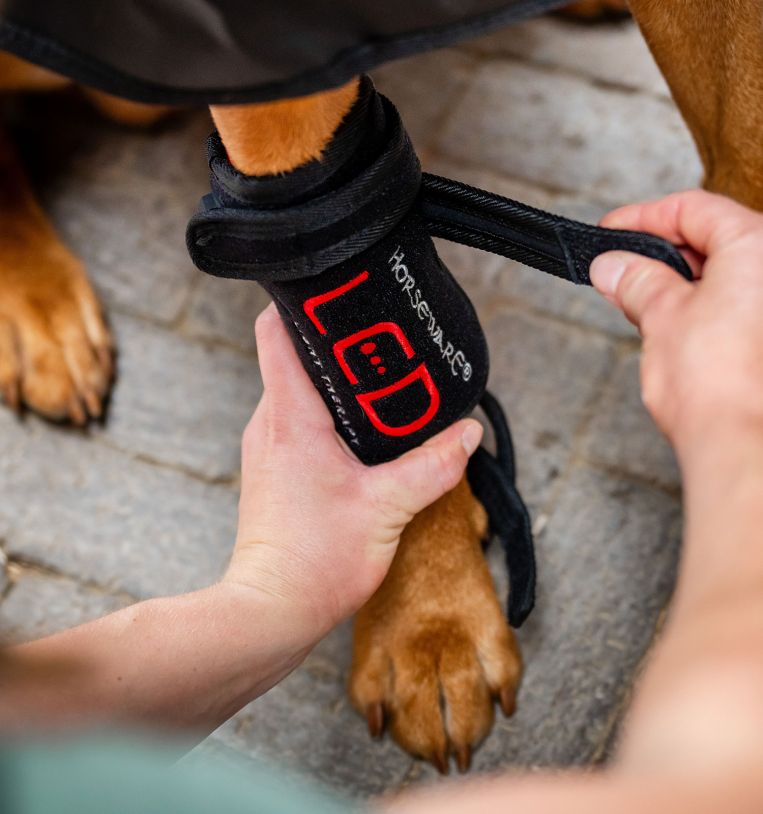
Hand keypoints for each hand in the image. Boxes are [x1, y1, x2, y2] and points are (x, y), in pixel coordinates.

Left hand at [224, 304, 482, 643]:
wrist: (271, 610)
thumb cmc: (314, 562)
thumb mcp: (388, 508)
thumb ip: (432, 465)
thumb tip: (467, 434)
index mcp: (291, 418)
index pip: (276, 332)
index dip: (302, 302)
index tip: (338, 294)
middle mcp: (269, 423)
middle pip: (293, 356)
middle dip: (336, 344)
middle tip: (381, 343)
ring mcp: (267, 446)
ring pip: (297, 390)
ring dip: (335, 384)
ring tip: (380, 388)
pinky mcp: (273, 468)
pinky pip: (298, 422)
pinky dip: (328, 416)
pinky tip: (363, 436)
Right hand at [589, 190, 762, 453]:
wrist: (740, 441)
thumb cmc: (716, 383)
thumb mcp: (660, 315)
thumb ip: (636, 279)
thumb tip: (613, 265)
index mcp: (758, 246)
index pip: (693, 209)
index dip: (643, 218)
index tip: (612, 231)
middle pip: (713, 237)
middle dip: (658, 251)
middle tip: (616, 267)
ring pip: (724, 271)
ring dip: (677, 280)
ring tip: (635, 297)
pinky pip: (735, 301)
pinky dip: (700, 303)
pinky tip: (667, 319)